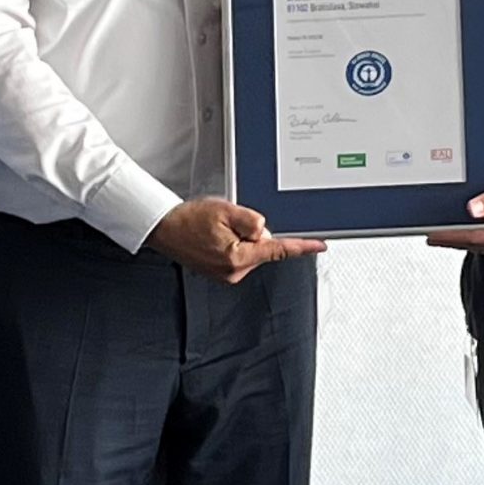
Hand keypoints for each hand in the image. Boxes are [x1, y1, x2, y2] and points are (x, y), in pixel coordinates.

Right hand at [146, 197, 324, 282]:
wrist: (163, 228)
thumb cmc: (187, 220)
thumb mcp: (225, 210)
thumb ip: (252, 220)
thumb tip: (265, 230)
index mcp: (237, 258)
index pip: (278, 250)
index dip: (302, 247)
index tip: (319, 245)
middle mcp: (233, 272)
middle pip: (264, 247)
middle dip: (255, 232)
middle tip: (229, 221)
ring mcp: (227, 274)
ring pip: (252, 250)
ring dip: (242, 237)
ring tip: (217, 228)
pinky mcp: (221, 272)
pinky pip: (240, 254)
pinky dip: (234, 242)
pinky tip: (215, 235)